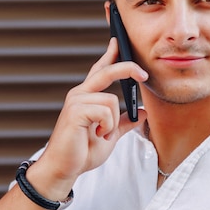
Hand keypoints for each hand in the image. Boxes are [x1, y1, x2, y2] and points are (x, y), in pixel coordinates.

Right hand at [28, 38, 147, 198]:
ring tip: (100, 134)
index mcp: (86, 97)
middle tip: (144, 75)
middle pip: (107, 71)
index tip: (118, 41)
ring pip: (112, 101)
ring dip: (112, 123)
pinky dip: (107, 127)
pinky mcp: (75, 112)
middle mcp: (79, 94)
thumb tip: (141, 113)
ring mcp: (76, 102)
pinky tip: (96, 135)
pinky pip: (106, 112)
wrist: (64, 168)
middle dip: (127, 68)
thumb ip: (124, 123)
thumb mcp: (110, 135)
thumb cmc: (82, 152)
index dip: (109, 55)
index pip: (99, 70)